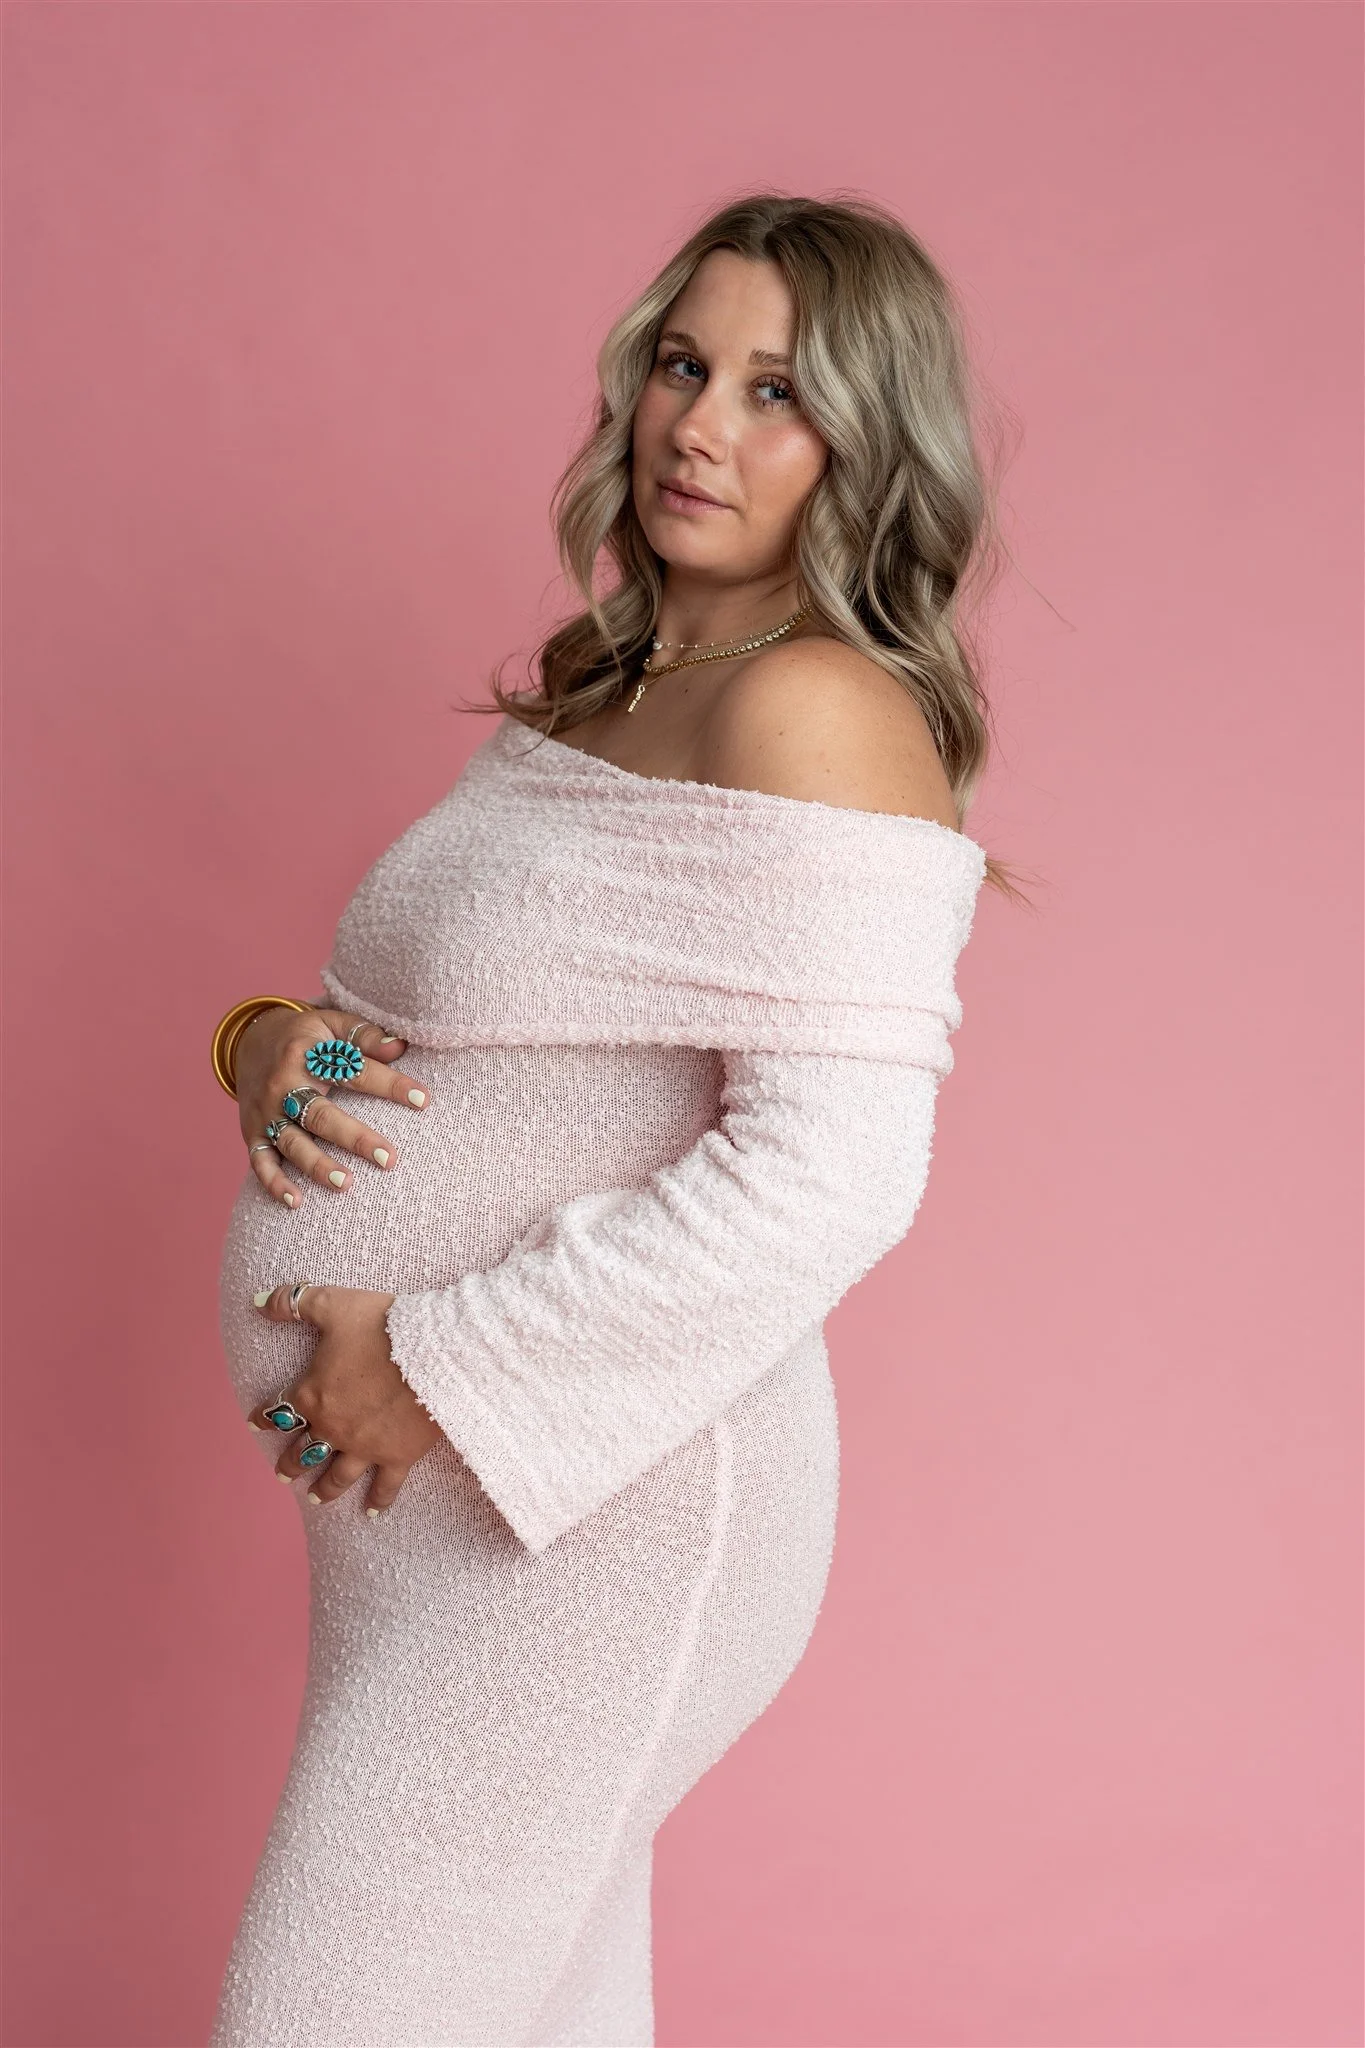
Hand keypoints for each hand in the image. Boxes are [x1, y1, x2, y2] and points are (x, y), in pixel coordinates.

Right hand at [235, 1002, 430, 1208]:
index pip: (355, 1070)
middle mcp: (284, 1084)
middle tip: (389, 1159)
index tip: (424, 1100)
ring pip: (291, 1142)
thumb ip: (365, 1034)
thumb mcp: (332, 1023)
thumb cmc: (305, 1036)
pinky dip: (275, 1183)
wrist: (249, 1041)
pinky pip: (261, 1162)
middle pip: (321, 1115)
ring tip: (346, 1183)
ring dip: (317, 1165)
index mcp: (308, 1052)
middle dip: (355, 1138)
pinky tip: (296, 1202)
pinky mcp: (252, 1133)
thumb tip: (401, 1046)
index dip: (390, 1084)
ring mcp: (266, 1112)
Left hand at [248, 1283, 444, 1512]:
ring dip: (323, 1488)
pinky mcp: (397, 1456)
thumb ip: (293, 1303)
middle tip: (282, 1474)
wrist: (434, 1351)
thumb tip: (257, 1303)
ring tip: (314, 1498)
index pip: (277, 1410)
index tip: (256, 1422)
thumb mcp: (334, 1305)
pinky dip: (378, 1501)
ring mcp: (364, 1447)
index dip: (263, 1417)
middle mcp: (332, 1428)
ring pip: (337, 1475)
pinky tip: (372, 1513)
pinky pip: (385, 1486)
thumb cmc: (382, 1325)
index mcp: (313, 1394)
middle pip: (303, 1450)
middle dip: (290, 1463)